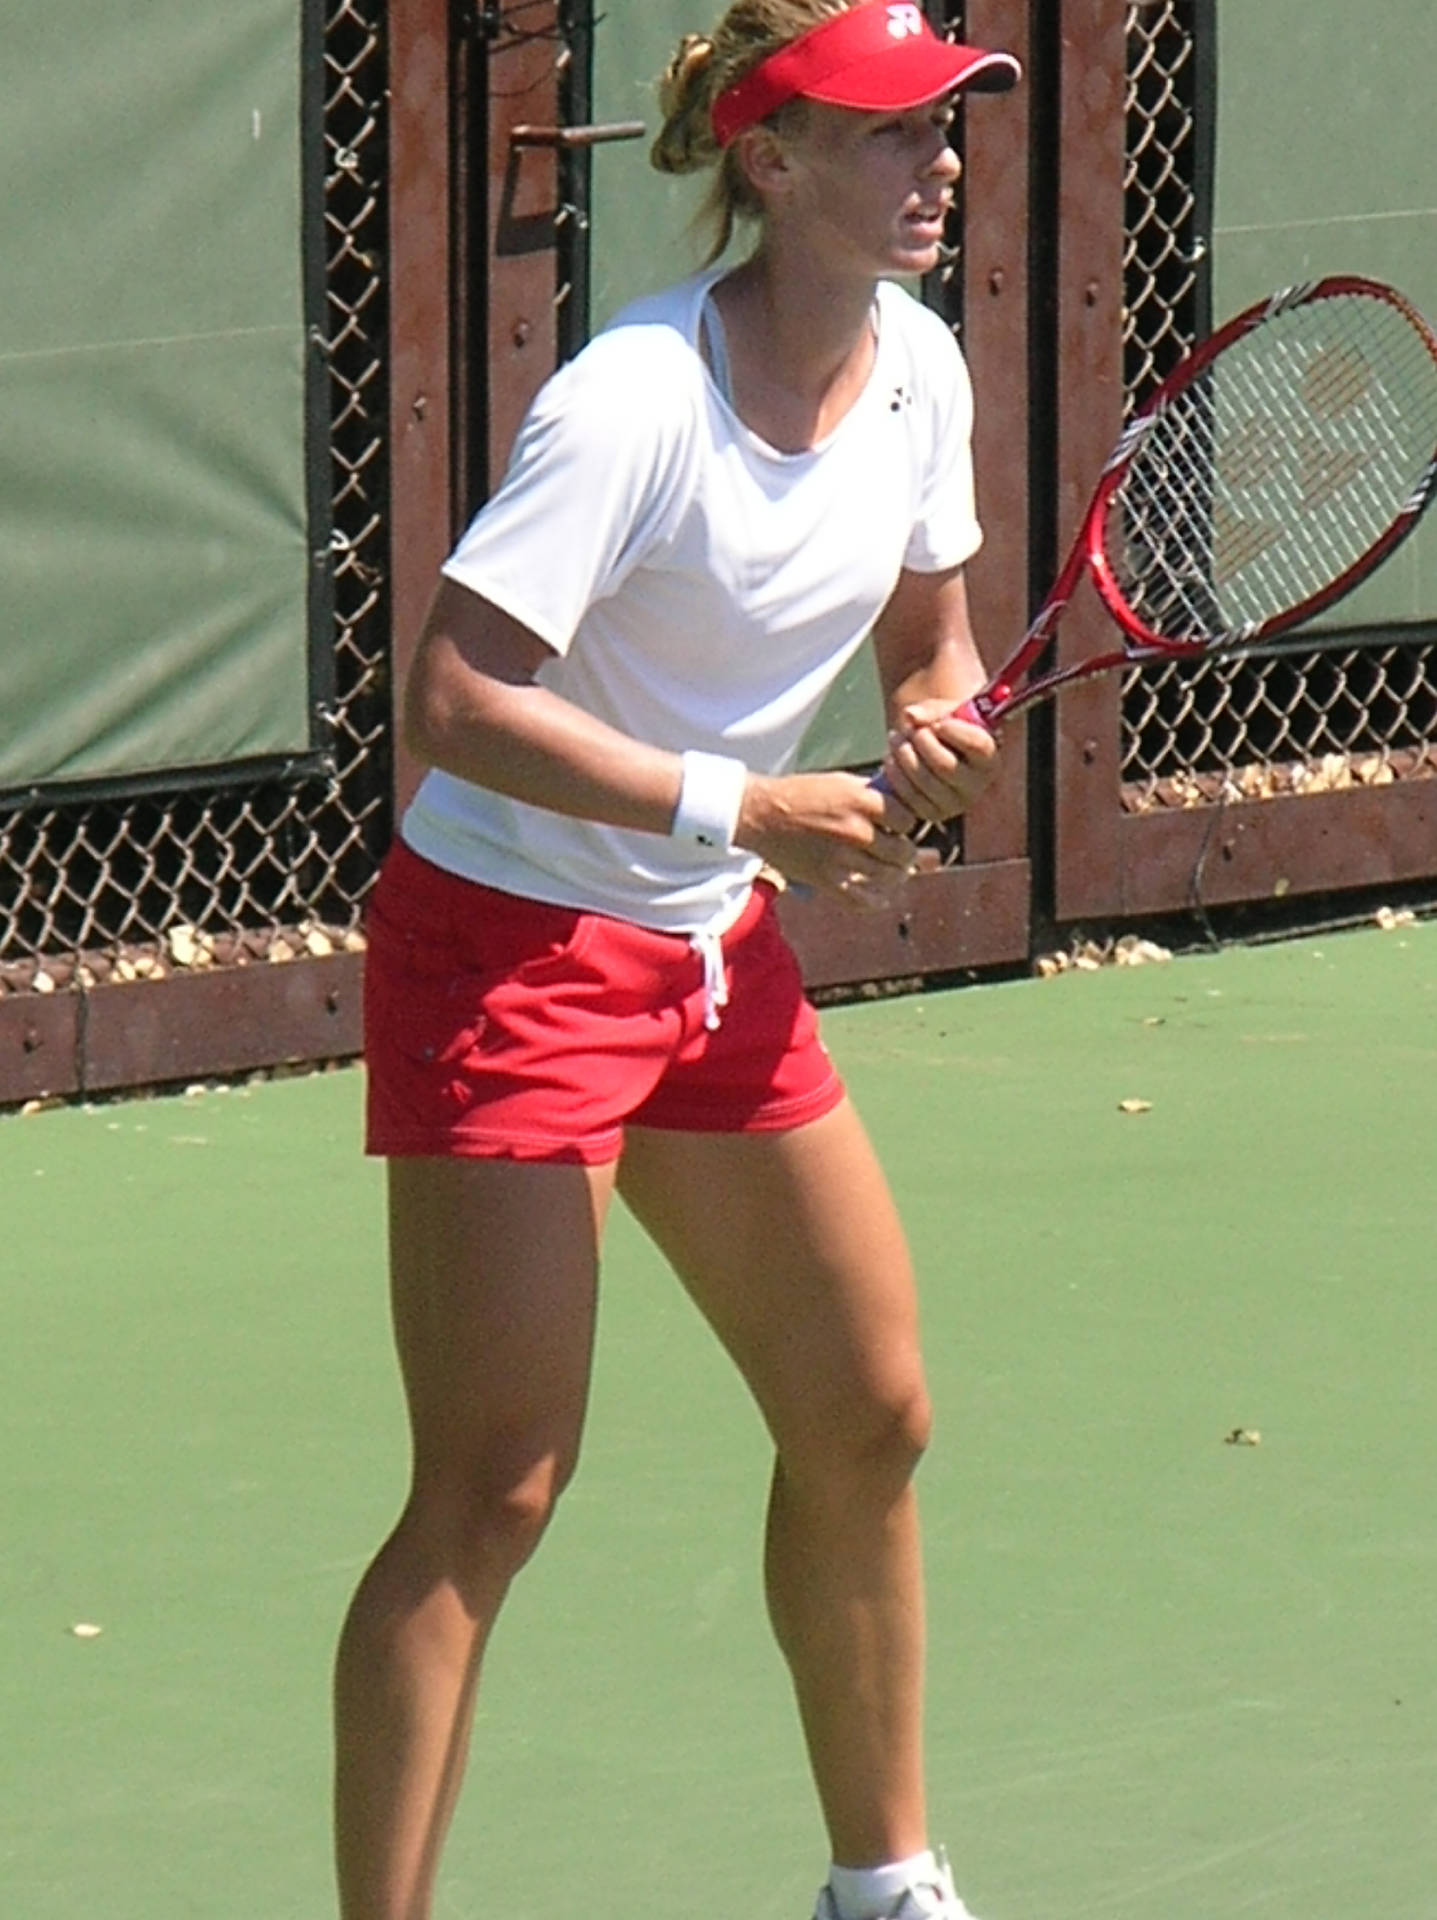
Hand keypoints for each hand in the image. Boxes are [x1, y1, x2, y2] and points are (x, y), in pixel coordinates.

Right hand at [735, 769, 922, 905]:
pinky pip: (863, 900)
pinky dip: (876, 899)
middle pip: (903, 852)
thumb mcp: (841, 782)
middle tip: (899, 849)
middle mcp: (854, 830)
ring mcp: (842, 859)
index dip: (906, 824)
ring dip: (895, 874)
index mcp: (860, 801)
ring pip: (889, 877)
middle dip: (905, 851)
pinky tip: (880, 894)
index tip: (899, 826)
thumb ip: (873, 793)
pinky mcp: (827, 881)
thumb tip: (901, 801)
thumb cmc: (801, 794)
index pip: (907, 820)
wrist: (761, 815)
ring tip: (892, 869)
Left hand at [879, 696, 998, 822]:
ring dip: (903, 754)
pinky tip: (892, 759)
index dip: (955, 732)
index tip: (939, 723)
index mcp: (989, 758)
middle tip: (911, 730)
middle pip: (945, 765)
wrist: (934, 751)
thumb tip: (910, 715)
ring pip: (923, 779)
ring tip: (896, 738)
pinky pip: (908, 796)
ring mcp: (954, 804)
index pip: (979, 745)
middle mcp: (976, 786)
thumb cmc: (944, 727)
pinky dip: (895, 774)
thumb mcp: (944, 713)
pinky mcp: (931, 814)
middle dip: (921, 742)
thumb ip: (931, 711)